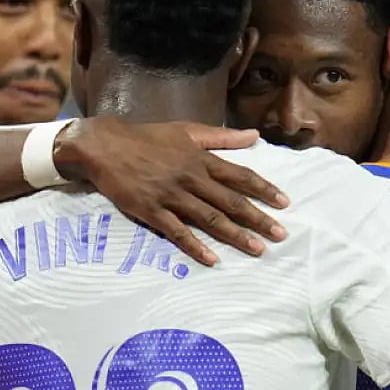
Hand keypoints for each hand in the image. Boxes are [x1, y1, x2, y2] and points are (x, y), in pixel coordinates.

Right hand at [54, 117, 289, 266]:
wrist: (105, 146)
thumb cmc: (147, 137)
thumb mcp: (187, 130)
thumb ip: (222, 137)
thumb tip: (254, 136)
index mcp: (200, 158)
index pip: (239, 176)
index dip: (263, 189)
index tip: (284, 203)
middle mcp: (191, 178)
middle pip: (230, 201)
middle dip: (258, 219)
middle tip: (281, 235)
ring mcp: (172, 196)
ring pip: (210, 219)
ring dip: (236, 235)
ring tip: (258, 249)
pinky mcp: (152, 211)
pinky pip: (177, 232)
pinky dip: (195, 246)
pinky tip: (212, 259)